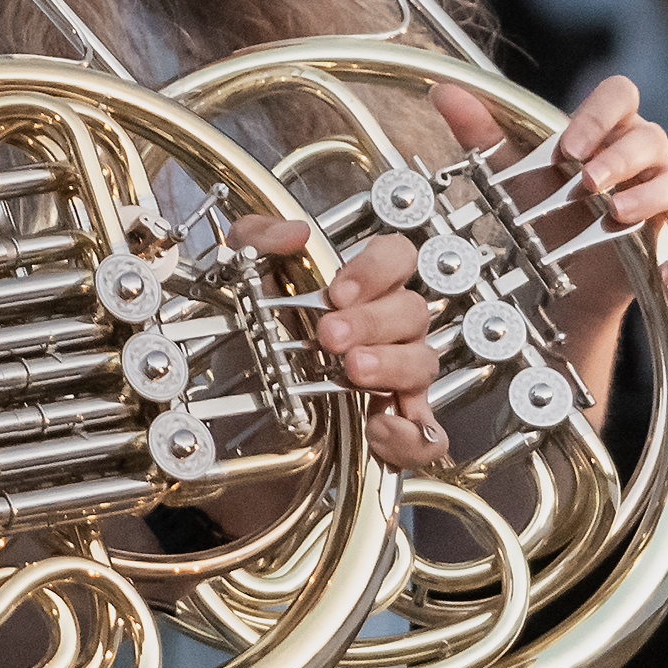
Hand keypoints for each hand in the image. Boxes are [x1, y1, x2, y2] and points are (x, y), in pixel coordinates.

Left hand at [236, 215, 452, 470]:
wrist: (241, 404)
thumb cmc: (259, 335)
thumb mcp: (244, 276)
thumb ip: (257, 238)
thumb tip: (294, 232)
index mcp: (365, 288)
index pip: (398, 256)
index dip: (376, 269)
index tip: (338, 291)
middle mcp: (389, 328)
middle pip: (411, 311)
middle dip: (371, 322)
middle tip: (329, 335)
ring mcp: (396, 376)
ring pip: (423, 363)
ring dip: (391, 365)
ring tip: (354, 369)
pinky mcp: (392, 426)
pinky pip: (426, 435)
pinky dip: (411, 435)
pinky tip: (378, 427)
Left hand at [459, 74, 667, 400]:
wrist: (558, 272)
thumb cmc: (543, 208)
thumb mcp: (511, 172)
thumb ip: (481, 131)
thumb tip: (442, 90)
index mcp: (608, 128)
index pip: (620, 95)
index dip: (598, 114)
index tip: (568, 146)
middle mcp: (644, 155)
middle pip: (651, 136)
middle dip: (618, 158)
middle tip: (587, 182)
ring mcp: (665, 195)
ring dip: (649, 196)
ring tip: (616, 215)